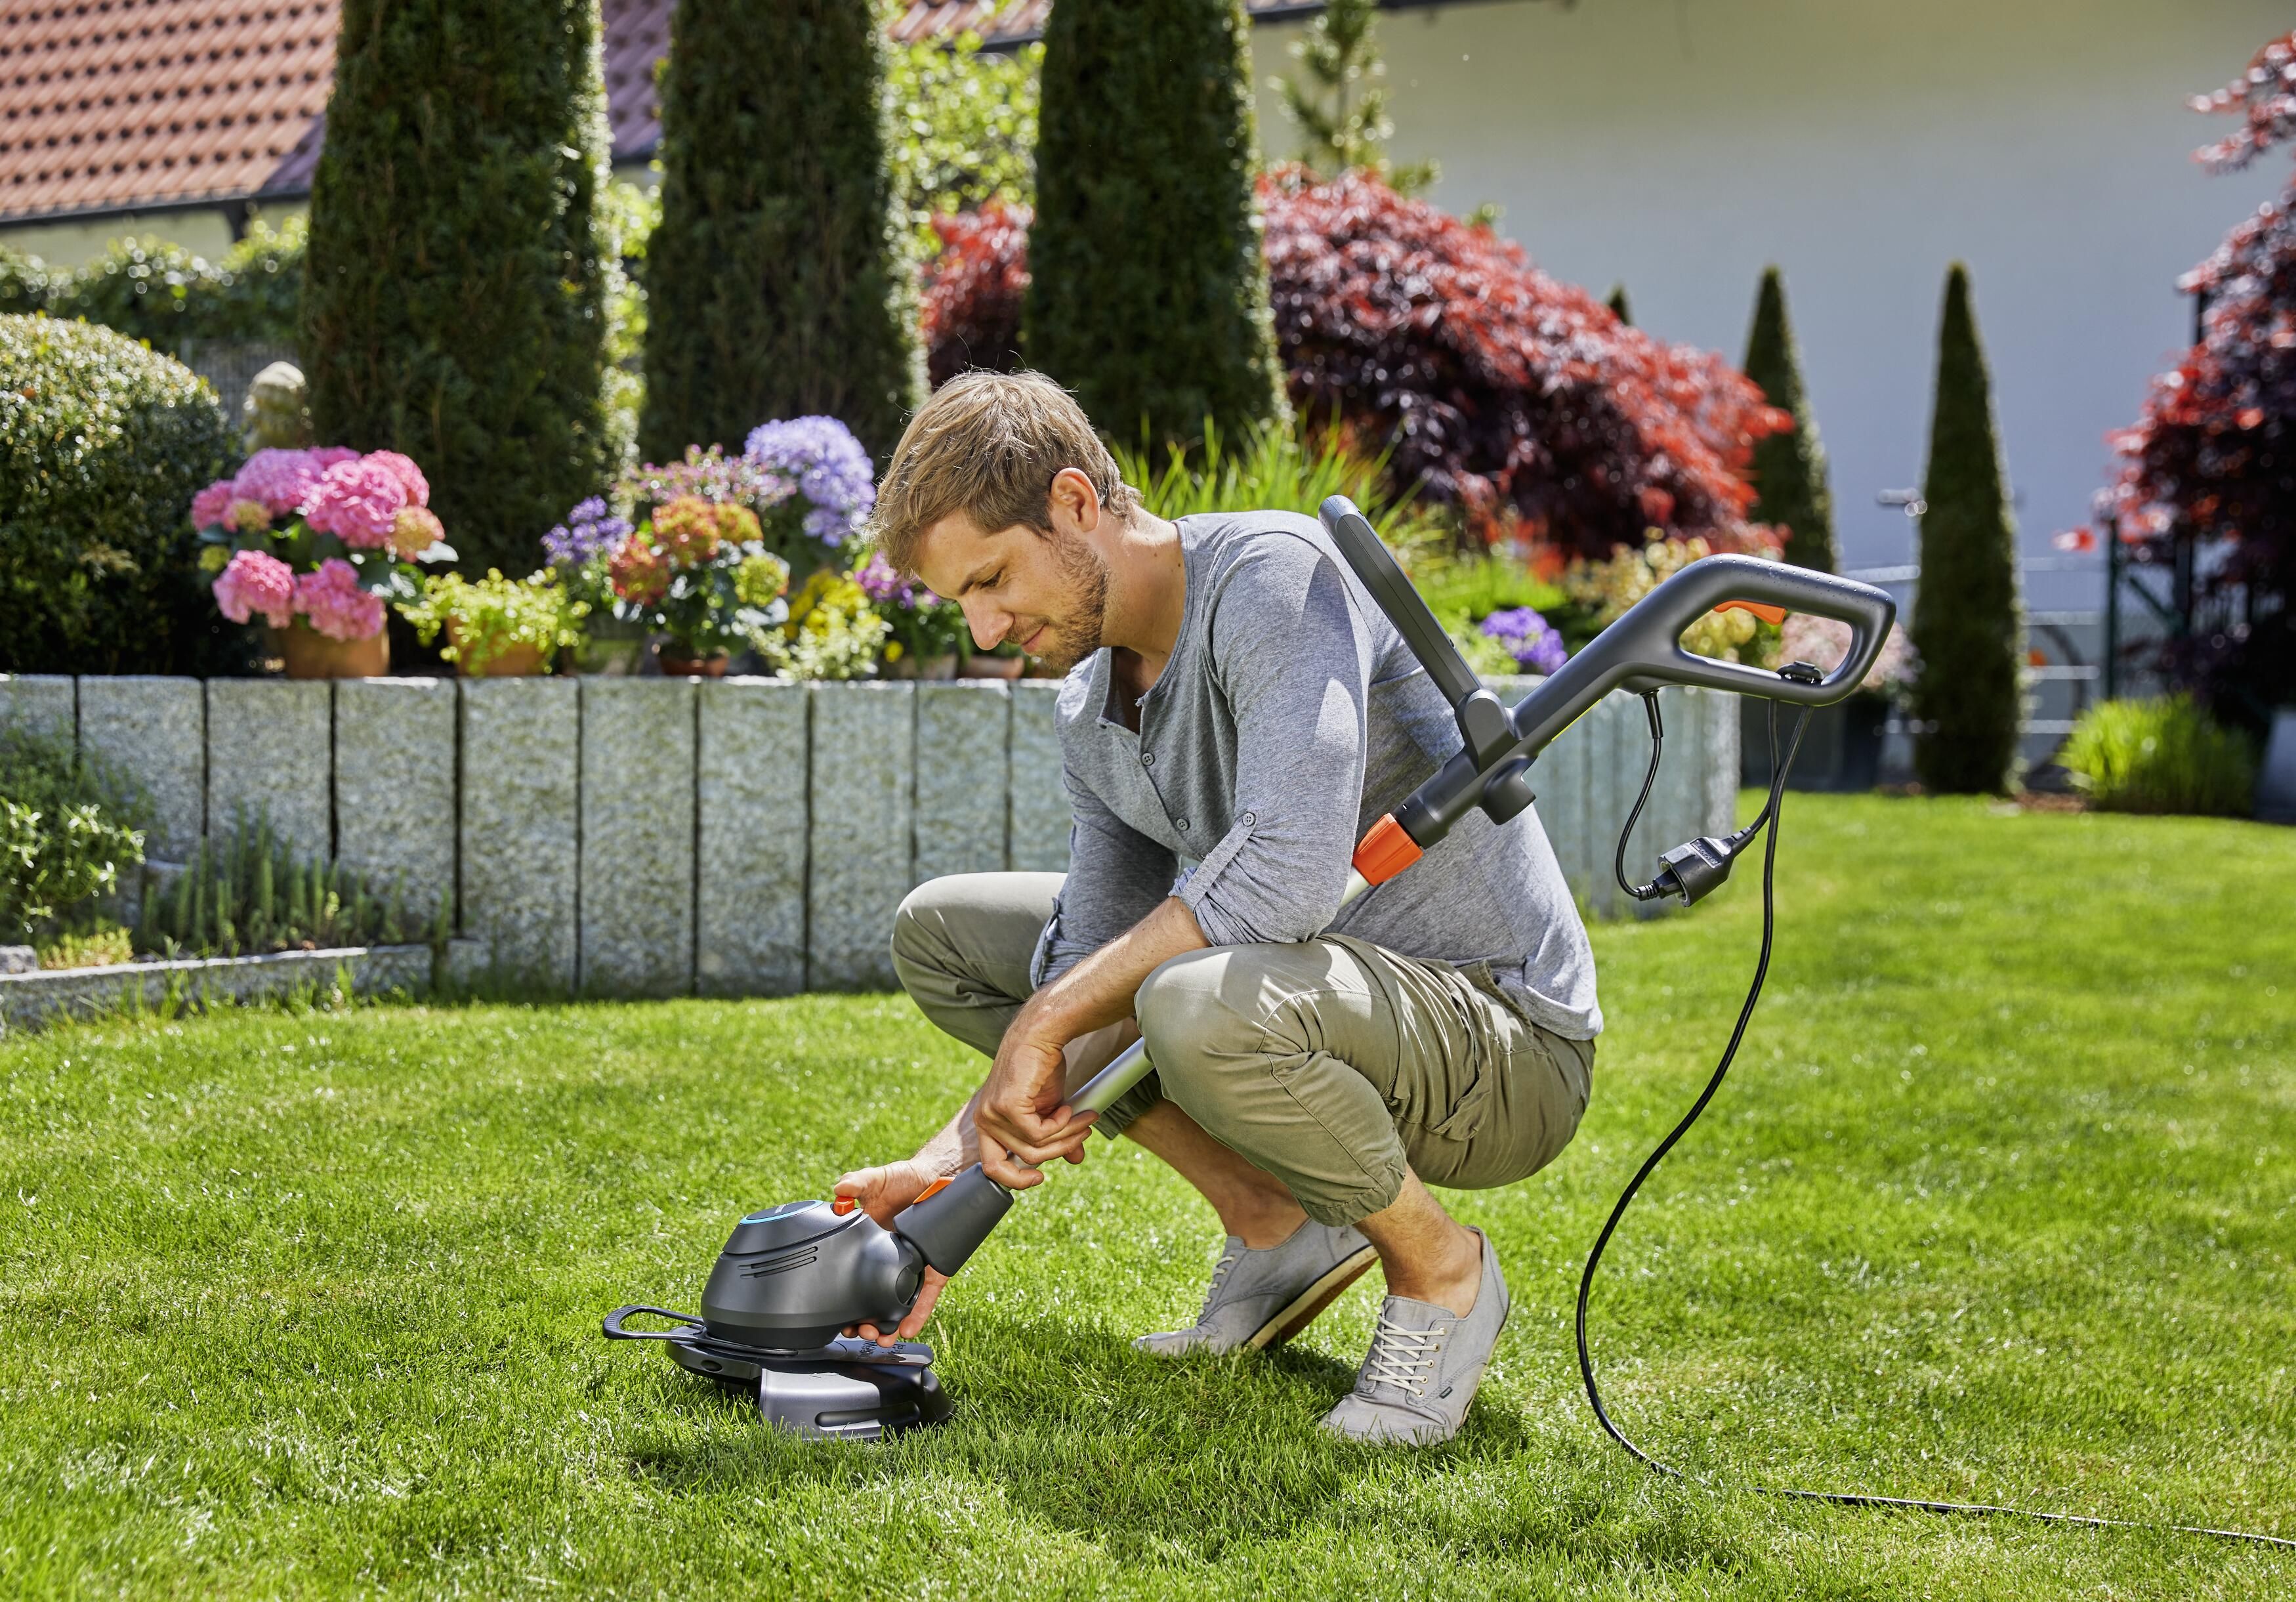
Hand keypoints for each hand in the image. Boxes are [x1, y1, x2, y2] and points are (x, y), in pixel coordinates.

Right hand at [831, 1159, 949, 1346]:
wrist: (935, 1176)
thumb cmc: (900, 1180)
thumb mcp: (875, 1179)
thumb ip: (856, 1182)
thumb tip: (839, 1192)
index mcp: (869, 1245)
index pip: (851, 1278)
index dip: (843, 1300)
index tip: (836, 1318)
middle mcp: (888, 1260)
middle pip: (874, 1297)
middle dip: (864, 1319)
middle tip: (858, 1331)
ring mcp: (911, 1265)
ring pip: (898, 1301)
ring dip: (889, 1323)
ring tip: (881, 1339)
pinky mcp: (935, 1265)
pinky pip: (927, 1292)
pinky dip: (919, 1310)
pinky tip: (909, 1328)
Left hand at [974, 1022, 1095, 1188]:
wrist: (1041, 1034)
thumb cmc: (1042, 1068)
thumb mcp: (1052, 1109)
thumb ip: (1058, 1135)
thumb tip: (1075, 1159)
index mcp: (988, 1124)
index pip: (992, 1167)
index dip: (1016, 1179)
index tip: (1040, 1178)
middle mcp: (984, 1120)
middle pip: (1024, 1159)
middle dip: (1059, 1150)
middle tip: (1083, 1134)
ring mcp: (992, 1113)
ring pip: (1035, 1147)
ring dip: (1067, 1135)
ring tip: (1085, 1119)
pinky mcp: (1006, 1105)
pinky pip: (1038, 1133)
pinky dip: (1060, 1125)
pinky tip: (1068, 1108)